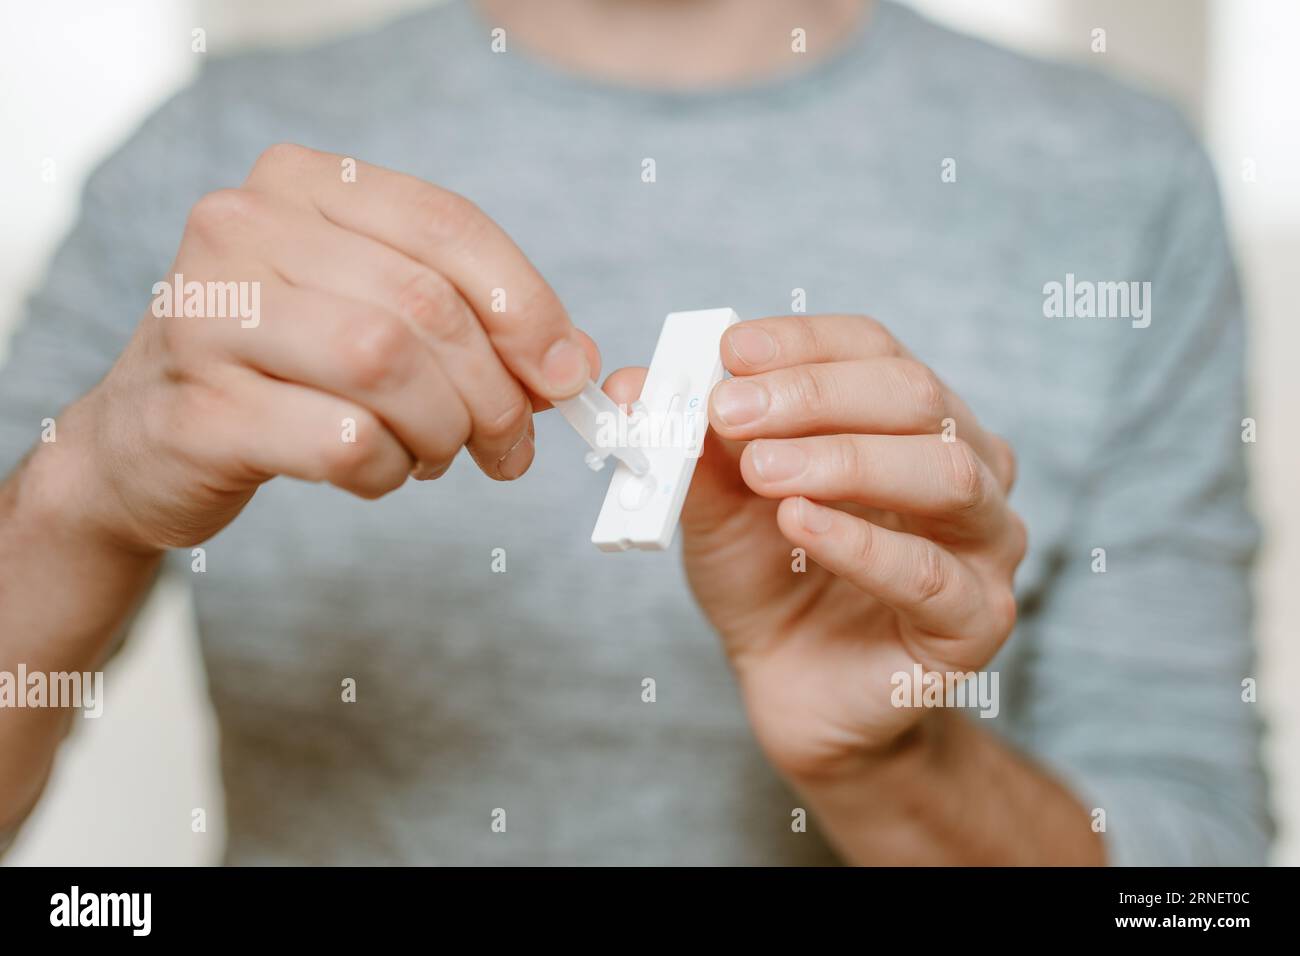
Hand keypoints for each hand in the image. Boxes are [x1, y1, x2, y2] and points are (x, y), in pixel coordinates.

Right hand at [45, 144, 596, 552]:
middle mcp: (243, 229)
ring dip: (441, 431)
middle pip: (424, 306)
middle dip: (493, 391)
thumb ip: (482, 327)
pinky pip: (343, 442)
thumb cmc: (286, 370)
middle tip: (509, 443)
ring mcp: (207, 317)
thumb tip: (581, 368)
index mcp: (302, 184)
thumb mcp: (382, 317)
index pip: (448, 225)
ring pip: (384, 366)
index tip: (564, 371)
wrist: (149, 441)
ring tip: (436, 454)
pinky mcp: (198, 410)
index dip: (526, 304)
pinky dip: (388, 471)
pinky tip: (378, 471)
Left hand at [609, 314, 1024, 779]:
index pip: (874, 349)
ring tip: (763, 470)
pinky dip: (860, 543)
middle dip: (814, 396)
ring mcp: (985, 542)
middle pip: (914, 397)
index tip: (730, 351)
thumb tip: (637, 382)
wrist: (791, 684)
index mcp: (911, 418)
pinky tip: (800, 524)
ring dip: (844, 460)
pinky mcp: (978, 620)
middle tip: (730, 410)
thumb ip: (693, 444)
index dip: (803, 343)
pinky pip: (928, 574)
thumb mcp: (719, 501)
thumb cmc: (770, 578)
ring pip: (944, 474)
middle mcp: (965, 463)